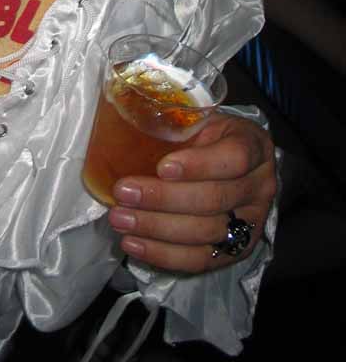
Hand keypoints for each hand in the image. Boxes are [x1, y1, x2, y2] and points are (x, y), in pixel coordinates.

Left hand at [107, 113, 275, 273]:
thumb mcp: (202, 120)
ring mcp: (252, 223)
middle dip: (163, 199)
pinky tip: (133, 243)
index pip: (234, 158)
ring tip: (120, 219)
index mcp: (253, 146)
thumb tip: (123, 135)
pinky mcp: (237, 251)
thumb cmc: (210, 137)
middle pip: (213, 199)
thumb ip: (176, 126)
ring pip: (205, 232)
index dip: (198, 165)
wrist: (237, 166)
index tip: (162, 168)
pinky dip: (163, 254)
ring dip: (156, 228)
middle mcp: (259, 187)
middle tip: (123, 193)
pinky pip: (201, 260)